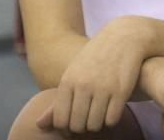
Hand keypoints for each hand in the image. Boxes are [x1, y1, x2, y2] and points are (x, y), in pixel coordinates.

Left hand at [35, 17, 146, 133]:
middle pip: (77, 125)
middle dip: (82, 127)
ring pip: (94, 125)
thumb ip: (58, 101)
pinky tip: (112, 109)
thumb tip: (39, 126)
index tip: (74, 121)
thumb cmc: (96, 57)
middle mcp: (83, 85)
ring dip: (97, 124)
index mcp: (68, 81)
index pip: (60, 120)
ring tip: (100, 114)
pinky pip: (111, 120)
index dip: (66, 127)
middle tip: (88, 119)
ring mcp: (103, 88)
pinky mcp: (121, 91)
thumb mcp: (74, 73)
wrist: (124, 36)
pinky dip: (111, 119)